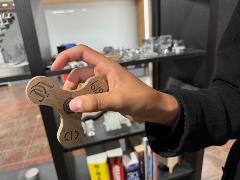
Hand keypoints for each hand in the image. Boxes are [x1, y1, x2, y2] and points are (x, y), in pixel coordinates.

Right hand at [51, 45, 178, 124]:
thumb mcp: (119, 99)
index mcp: (106, 67)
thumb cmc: (142, 98)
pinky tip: (81, 111)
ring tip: (71, 108)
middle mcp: (103, 74)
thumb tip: (73, 104)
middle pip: (78, 74)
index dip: (66, 57)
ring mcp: (103, 85)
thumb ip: (97, 102)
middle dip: (70, 85)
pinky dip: (83, 103)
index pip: (82, 53)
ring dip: (76, 96)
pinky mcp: (105, 96)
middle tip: (65, 101)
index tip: (54, 67)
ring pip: (83, 87)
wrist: (153, 109)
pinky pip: (89, 97)